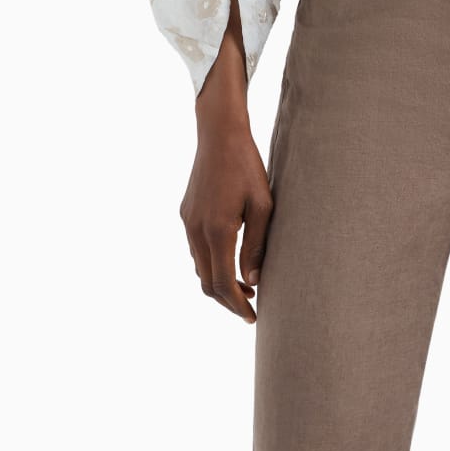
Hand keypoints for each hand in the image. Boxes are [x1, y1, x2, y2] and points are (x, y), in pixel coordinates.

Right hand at [180, 117, 273, 323]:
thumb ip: (257, 244)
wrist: (219, 133)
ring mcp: (188, 222)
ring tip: (244, 283)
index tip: (253, 316)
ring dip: (218, 280)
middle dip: (228, 299)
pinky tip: (229, 256)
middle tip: (250, 306)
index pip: (222, 283)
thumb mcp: (263, 204)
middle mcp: (197, 230)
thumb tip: (252, 279)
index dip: (237, 304)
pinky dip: (210, 262)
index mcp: (218, 230)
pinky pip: (195, 248)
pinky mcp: (186, 213)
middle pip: (206, 282)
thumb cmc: (247, 166)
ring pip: (198, 266)